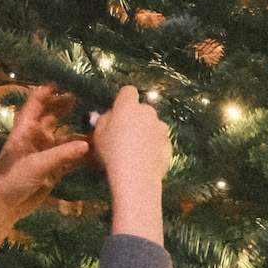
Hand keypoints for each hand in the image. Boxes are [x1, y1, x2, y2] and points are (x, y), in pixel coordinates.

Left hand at [0, 84, 90, 213]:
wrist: (3, 205)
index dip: (51, 90)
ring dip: (81, 134)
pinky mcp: (53, 168)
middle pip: (54, 115)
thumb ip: (62, 155)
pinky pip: (72, 158)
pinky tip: (99, 154)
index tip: (70, 82)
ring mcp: (46, 152)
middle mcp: (37, 137)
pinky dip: (84, 156)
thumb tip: (89, 145)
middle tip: (92, 99)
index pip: (37, 102)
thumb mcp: (35, 165)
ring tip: (102, 128)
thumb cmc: (11, 179)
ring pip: (67, 137)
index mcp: (26, 129)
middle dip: (70, 106)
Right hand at [90, 85, 168, 241]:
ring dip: (146, 132)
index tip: (118, 112)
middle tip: (124, 134)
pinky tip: (145, 159)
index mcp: (128, 106)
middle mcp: (148, 112)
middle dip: (135, 118)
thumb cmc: (112, 152)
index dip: (123, 100)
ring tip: (135, 150)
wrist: (136, 176)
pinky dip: (154, 146)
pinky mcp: (169, 143)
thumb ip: (105, 120)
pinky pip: (159, 140)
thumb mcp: (98, 134)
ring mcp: (161, 128)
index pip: (128, 91)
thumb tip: (111, 116)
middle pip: (142, 109)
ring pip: (152, 125)